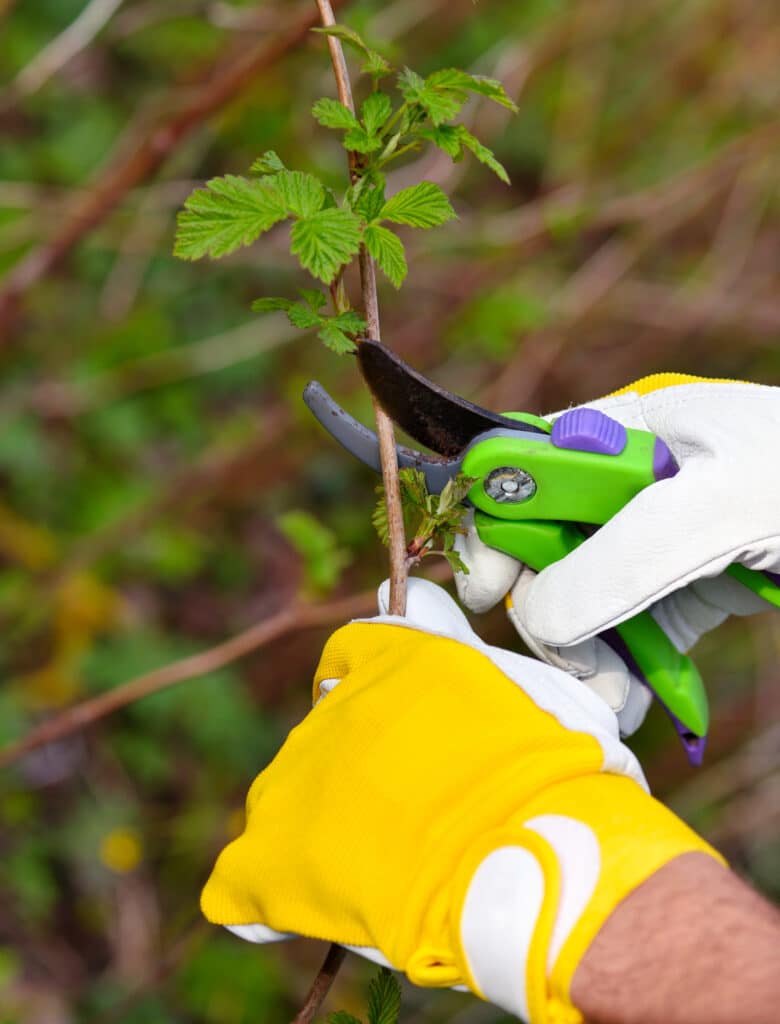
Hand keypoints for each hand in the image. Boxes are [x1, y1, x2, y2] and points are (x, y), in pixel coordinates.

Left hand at [201, 578, 718, 1023]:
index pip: (349, 655)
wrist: (540, 852)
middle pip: (321, 736)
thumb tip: (404, 594)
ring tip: (383, 866)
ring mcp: (297, 783)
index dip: (370, 689)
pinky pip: (239, 881)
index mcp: (389, 659)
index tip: (399, 723)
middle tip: (421, 809)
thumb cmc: (551, 767)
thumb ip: (448, 632)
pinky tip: (296, 907)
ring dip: (321, 823)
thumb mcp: (512, 677)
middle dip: (357, 765)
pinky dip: (263, 892)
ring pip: (283, 799)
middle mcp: (331, 711)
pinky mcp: (277, 860)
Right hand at [454, 376, 778, 734]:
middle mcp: (635, 482)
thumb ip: (619, 556)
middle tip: (566, 666)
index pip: (523, 468)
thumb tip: (536, 616)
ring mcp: (663, 538)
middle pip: (547, 543)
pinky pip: (632, 628)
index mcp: (628, 431)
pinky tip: (632, 703)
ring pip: (585, 595)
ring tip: (607, 702)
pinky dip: (624, 669)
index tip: (491, 591)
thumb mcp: (716, 510)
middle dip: (546, 608)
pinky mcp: (691, 586)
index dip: (496, 525)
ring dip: (583, 653)